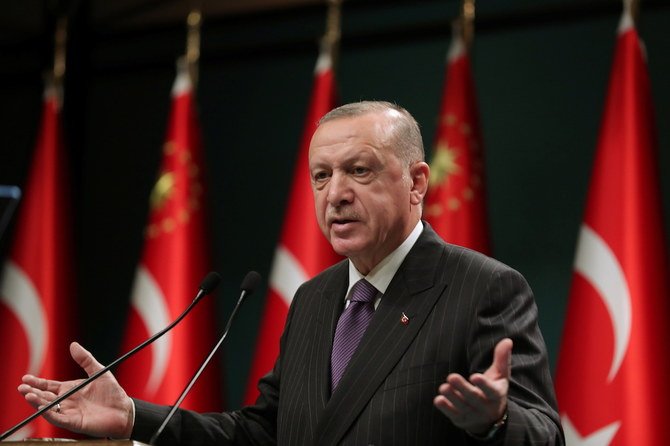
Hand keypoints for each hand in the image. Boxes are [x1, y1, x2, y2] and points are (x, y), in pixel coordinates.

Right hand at [18, 342, 133, 438]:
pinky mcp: (74, 422)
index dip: (37, 382)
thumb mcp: (98, 371)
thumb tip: (73, 344)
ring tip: (28, 395)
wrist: (124, 410)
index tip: (26, 378)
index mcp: (71, 389)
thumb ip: (85, 359)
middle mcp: (67, 401)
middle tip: (22, 388)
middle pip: (45, 397)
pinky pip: (58, 418)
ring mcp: (69, 412)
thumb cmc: (112, 392)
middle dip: (32, 392)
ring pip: (48, 408)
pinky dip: (49, 413)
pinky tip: (42, 408)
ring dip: (37, 402)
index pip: (49, 386)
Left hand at [433, 338, 511, 435]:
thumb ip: (502, 358)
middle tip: (451, 377)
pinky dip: (446, 409)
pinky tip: (439, 400)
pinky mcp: (461, 420)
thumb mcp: (501, 375)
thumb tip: (507, 340)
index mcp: (496, 395)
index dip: (484, 385)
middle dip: (462, 388)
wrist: (491, 418)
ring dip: (452, 397)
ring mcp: (473, 415)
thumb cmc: (494, 390)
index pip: (491, 391)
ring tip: (444, 387)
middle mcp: (485, 407)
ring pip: (462, 407)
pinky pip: (453, 415)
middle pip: (473, 398)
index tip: (475, 376)